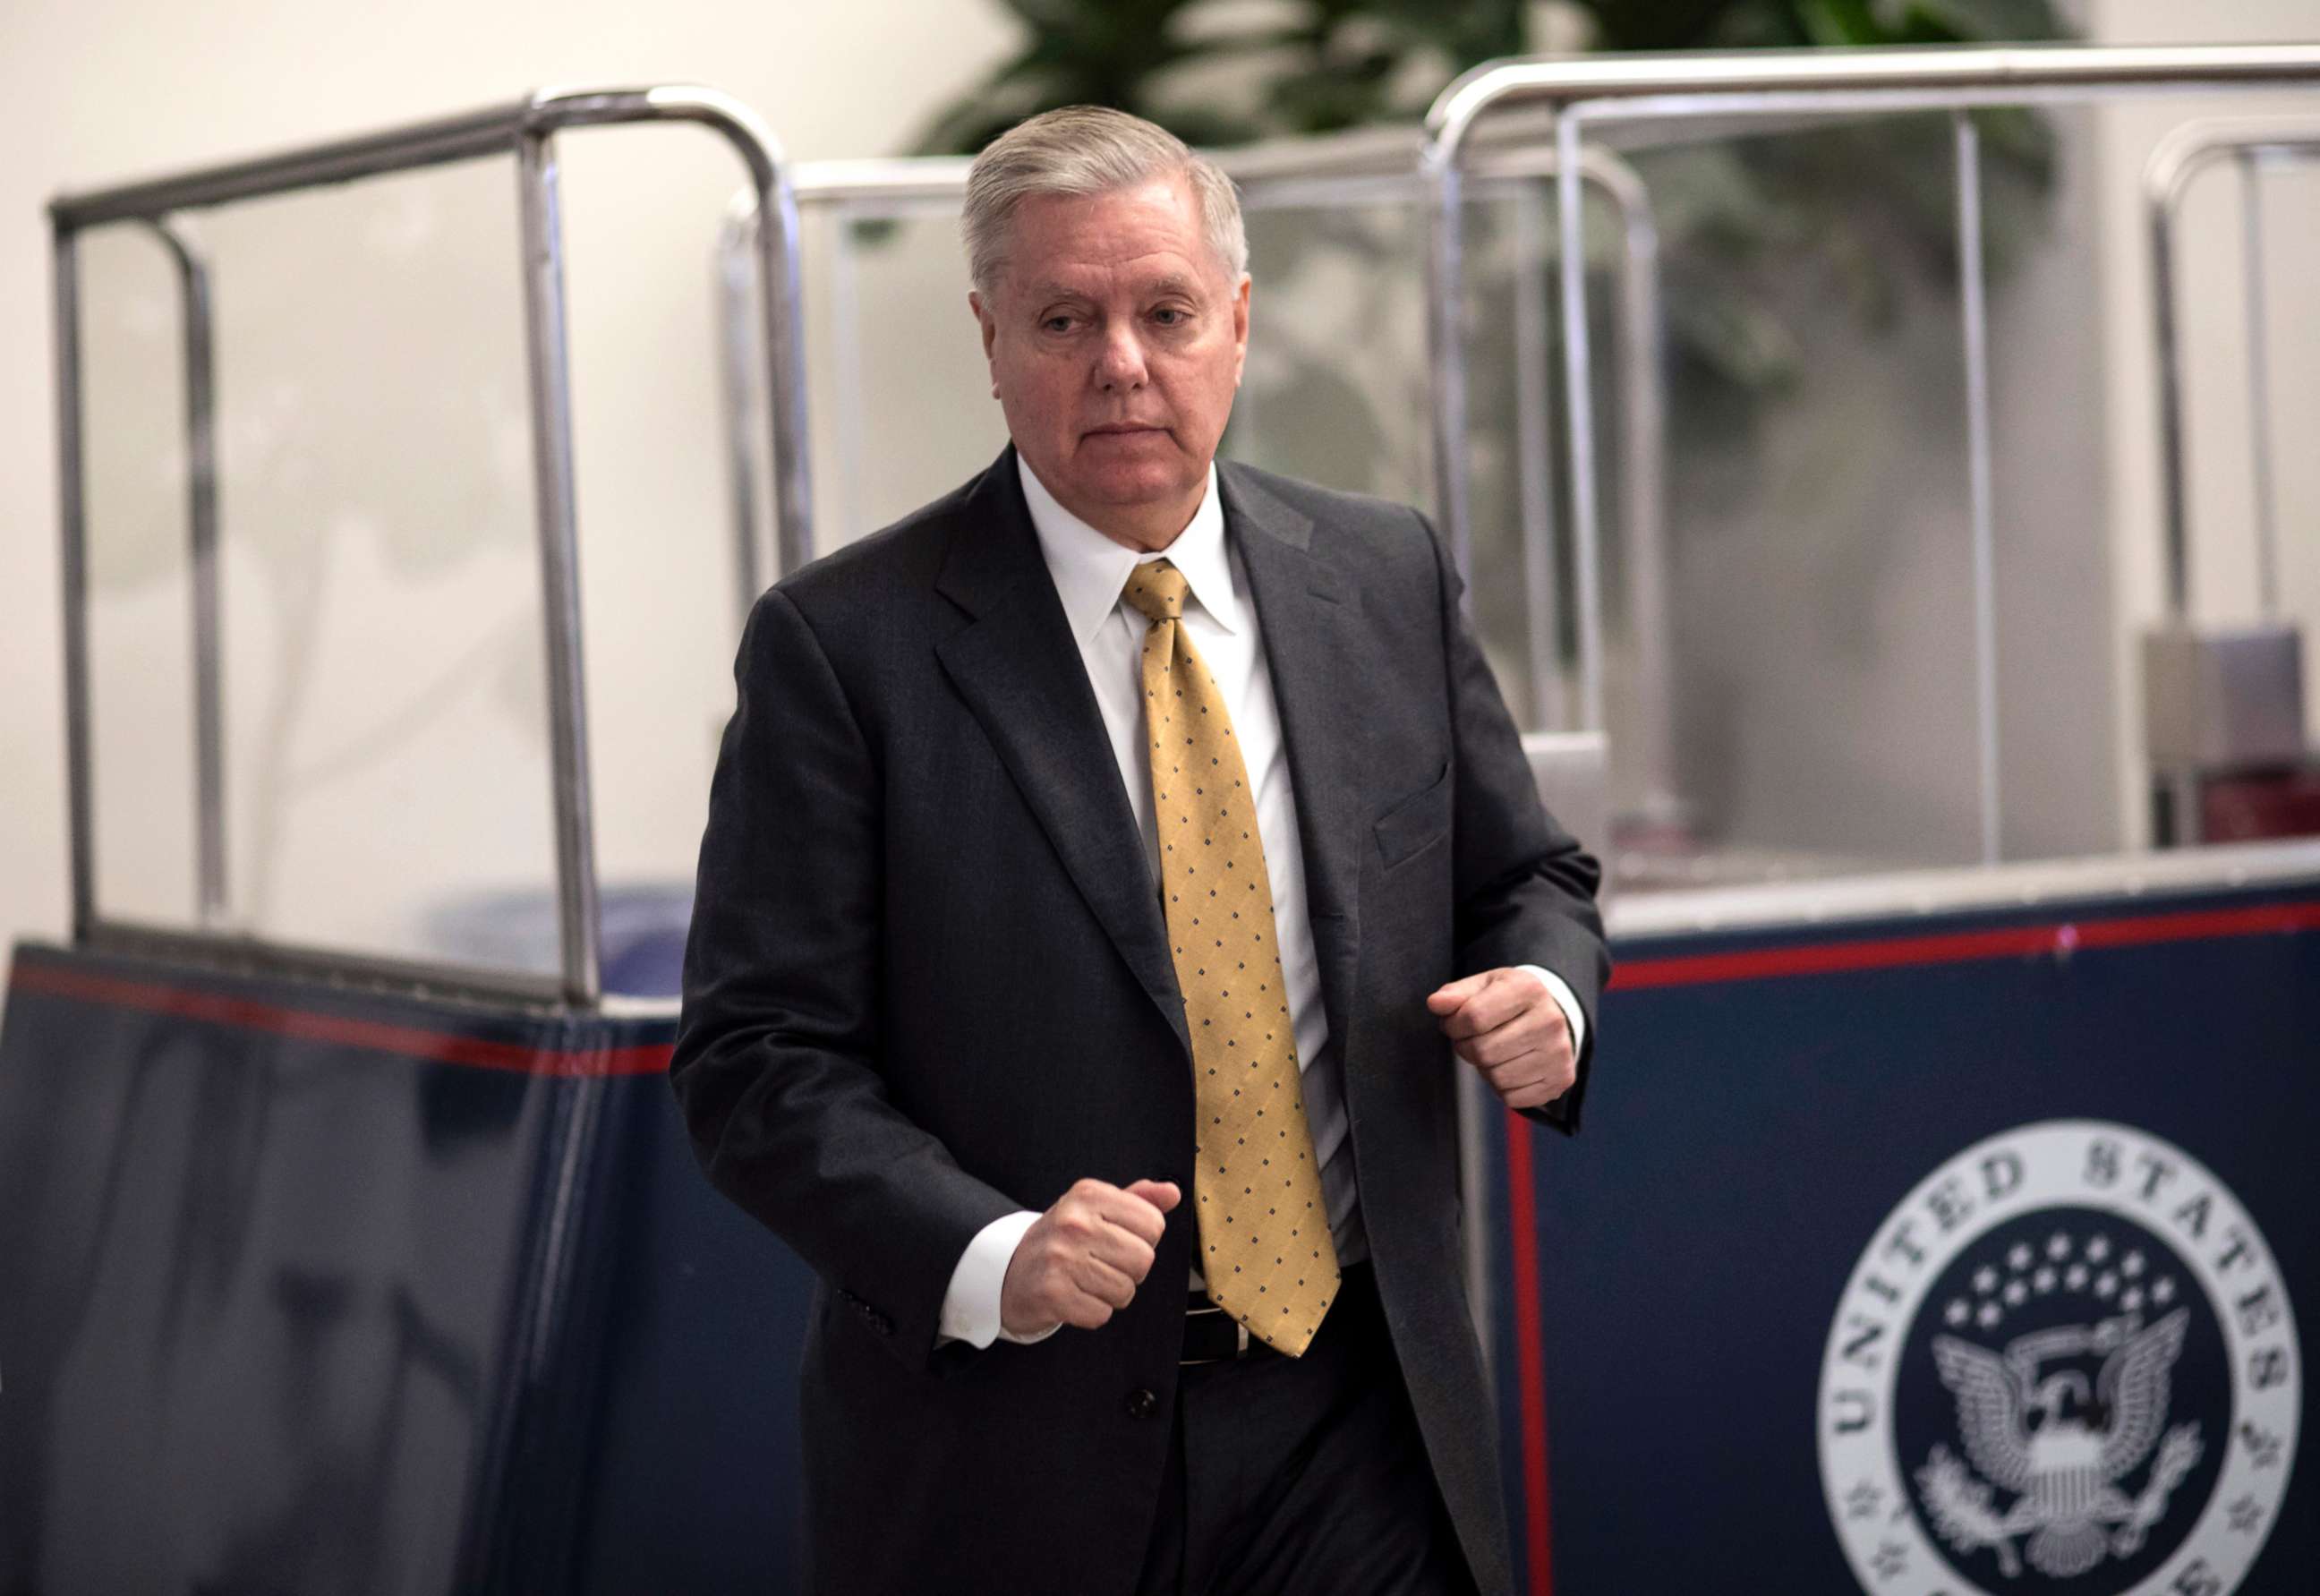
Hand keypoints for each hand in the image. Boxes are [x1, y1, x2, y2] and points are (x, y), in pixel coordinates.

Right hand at [1000, 1177, 1179, 1336]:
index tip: (1116, 1241)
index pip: (1153, 1224)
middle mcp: (1074, 1222)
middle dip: (1129, 1271)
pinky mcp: (1053, 1293)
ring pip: (1125, 1290)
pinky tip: (1074, 1297)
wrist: (1007, 1271)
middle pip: (1144, 1259)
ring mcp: (1061, 1257)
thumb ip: (1137, 1200)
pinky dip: (1092, 1312)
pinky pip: (1101, 1313)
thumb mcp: (1094, 1209)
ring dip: (1110, 1294)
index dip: (1142, 1240)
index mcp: (1089, 1195)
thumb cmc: (1061, 1240)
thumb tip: (1172, 1193)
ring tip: (1086, 1281)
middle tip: (1101, 1265)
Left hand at [1426, 968, 1575, 1111]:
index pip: (1473, 1017)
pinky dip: (1502, 1087)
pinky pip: (1513, 1098)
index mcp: (1528, 989)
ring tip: (1493, 1052)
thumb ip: (1455, 994)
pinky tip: (1509, 1066)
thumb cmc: (1508, 1001)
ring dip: (1484, 1069)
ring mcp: (1559, 1052)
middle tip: (1472, 1040)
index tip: (1454, 1024)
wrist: (1551, 1017)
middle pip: (1483, 1051)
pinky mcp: (1561, 1079)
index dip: (1453, 1025)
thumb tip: (1435, 1003)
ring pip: (1497, 1078)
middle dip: (1466, 1048)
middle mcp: (1550, 1020)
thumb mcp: (1483, 987)